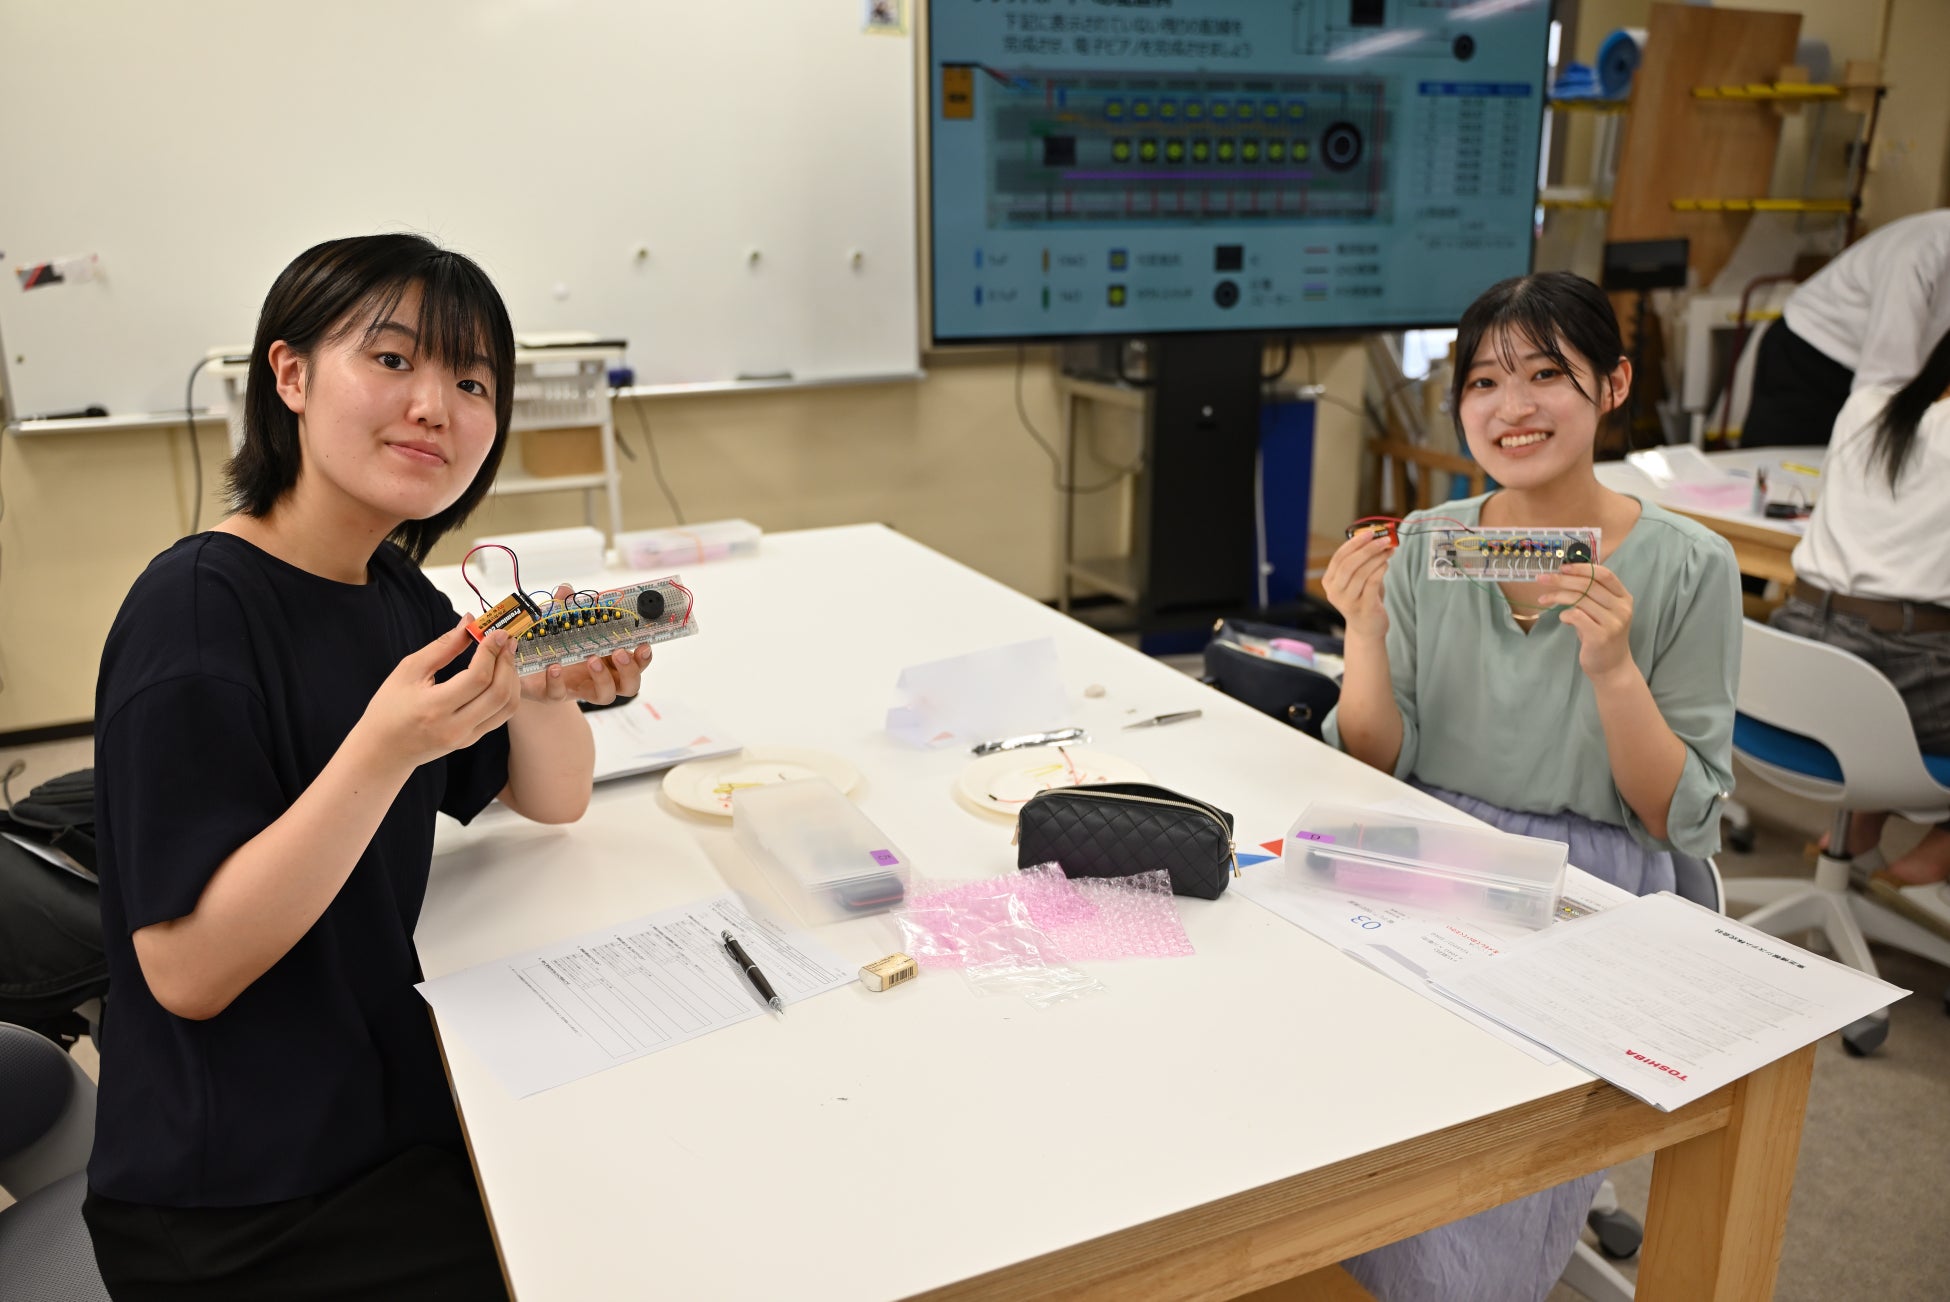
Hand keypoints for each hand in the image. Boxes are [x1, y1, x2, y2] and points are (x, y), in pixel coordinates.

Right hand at [359, 620, 521, 769]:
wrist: (384, 750)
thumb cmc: (389, 708)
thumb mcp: (409, 671)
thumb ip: (443, 646)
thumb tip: (468, 622)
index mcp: (434, 707)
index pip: (477, 678)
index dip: (491, 651)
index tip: (496, 632)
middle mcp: (455, 726)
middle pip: (499, 693)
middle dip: (507, 662)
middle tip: (506, 640)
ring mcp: (466, 737)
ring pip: (507, 706)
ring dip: (512, 677)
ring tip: (506, 656)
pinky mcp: (472, 740)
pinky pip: (501, 716)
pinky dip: (507, 692)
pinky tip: (501, 675)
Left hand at [518, 584, 653, 706]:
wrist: (527, 672)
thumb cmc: (555, 646)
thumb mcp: (561, 624)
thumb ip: (565, 607)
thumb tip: (566, 589)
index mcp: (609, 660)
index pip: (636, 662)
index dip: (643, 656)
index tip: (643, 644)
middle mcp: (600, 678)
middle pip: (630, 685)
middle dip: (630, 670)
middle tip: (619, 652)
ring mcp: (579, 689)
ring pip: (605, 696)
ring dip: (603, 679)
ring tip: (592, 659)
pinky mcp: (554, 695)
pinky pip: (559, 694)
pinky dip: (557, 681)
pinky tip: (554, 667)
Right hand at [1322, 529, 1394, 639]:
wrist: (1367, 627)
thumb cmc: (1363, 598)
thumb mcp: (1357, 579)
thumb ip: (1361, 561)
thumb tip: (1375, 537)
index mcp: (1329, 581)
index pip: (1339, 557)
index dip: (1354, 543)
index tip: (1370, 533)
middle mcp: (1334, 592)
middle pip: (1348, 564)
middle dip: (1367, 549)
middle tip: (1383, 540)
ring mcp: (1347, 602)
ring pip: (1361, 573)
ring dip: (1377, 558)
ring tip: (1389, 551)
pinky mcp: (1362, 608)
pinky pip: (1371, 584)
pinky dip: (1380, 570)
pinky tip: (1387, 564)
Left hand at [1544, 563, 1636, 680]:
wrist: (1612, 667)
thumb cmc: (1601, 635)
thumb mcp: (1600, 612)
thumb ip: (1589, 595)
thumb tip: (1561, 575)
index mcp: (1623, 597)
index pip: (1604, 574)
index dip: (1582, 568)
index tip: (1562, 567)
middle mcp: (1622, 608)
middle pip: (1588, 585)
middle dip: (1561, 580)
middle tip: (1542, 578)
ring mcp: (1613, 622)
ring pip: (1579, 599)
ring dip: (1557, 596)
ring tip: (1543, 599)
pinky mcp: (1601, 636)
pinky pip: (1576, 616)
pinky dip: (1564, 614)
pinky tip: (1562, 618)